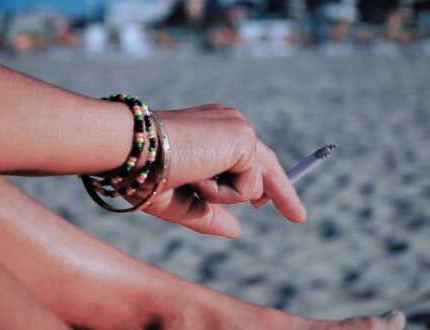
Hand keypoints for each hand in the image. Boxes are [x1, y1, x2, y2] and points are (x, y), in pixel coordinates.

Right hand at [137, 104, 305, 237]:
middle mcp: (231, 124)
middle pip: (268, 165)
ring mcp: (240, 128)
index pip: (248, 159)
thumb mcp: (178, 201)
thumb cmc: (142, 171)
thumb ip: (208, 215)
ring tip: (188, 178)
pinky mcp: (244, 138)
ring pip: (250, 185)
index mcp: (214, 132)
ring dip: (219, 195)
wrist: (129, 148)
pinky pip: (247, 187)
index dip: (263, 182)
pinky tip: (197, 174)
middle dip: (283, 193)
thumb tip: (237, 231)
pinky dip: (221, 192)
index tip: (267, 204)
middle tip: (299, 218)